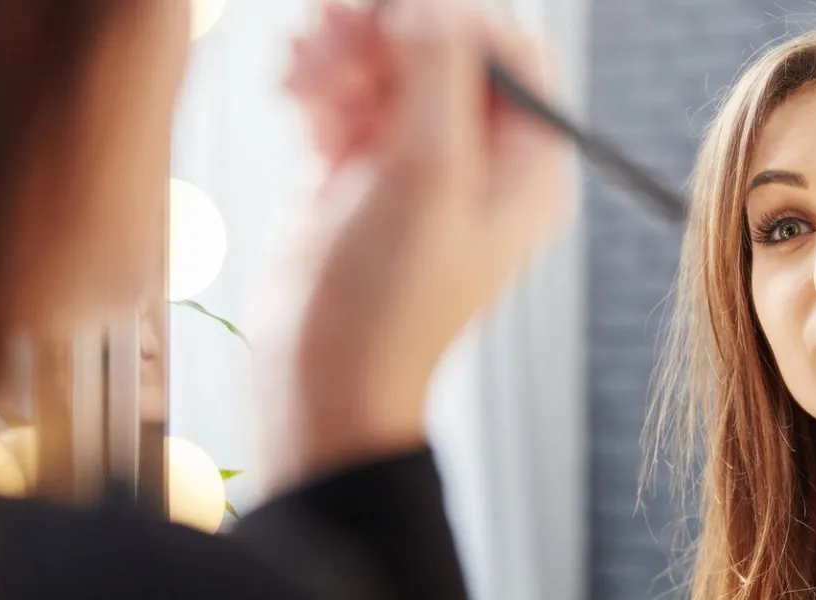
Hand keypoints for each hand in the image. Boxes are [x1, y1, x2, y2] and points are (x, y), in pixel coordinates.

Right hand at [249, 0, 565, 493]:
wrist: (322, 382)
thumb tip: (430, 6)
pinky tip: (291, 96)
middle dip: (385, 33)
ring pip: (386, 73)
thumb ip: (439, 76)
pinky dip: (318, 89)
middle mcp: (478, 163)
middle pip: (443, 54)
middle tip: (331, 26)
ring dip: (341, 57)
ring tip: (300, 73)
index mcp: (524, 167)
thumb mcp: (427, 177)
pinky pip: (345, 104)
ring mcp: (415, 170)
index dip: (456, 19)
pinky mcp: (357, 179)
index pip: (512, 55)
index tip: (396, 16)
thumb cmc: (388, 303)